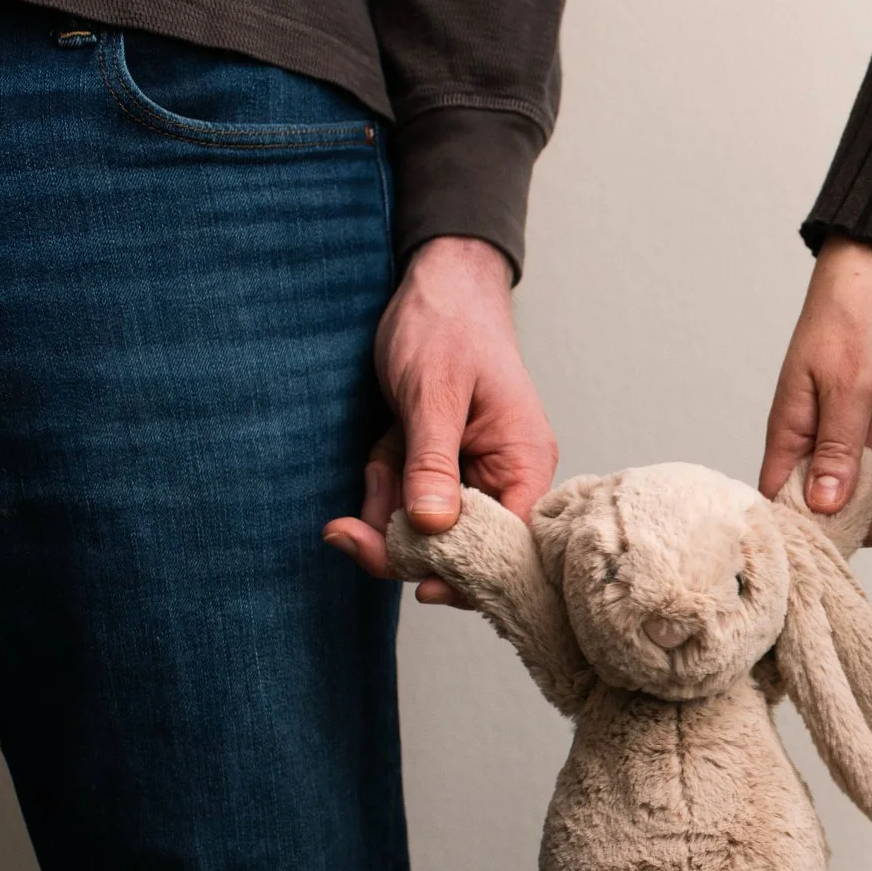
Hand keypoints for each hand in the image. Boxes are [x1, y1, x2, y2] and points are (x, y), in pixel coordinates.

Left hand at [323, 236, 558, 601]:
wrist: (435, 282)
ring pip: (424, 528)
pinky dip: (383, 485)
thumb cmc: (447, 326)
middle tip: (346, 530)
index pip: (509, 546)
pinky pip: (406, 501)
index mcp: (524, 464)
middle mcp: (505, 478)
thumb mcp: (434, 394)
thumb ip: (432, 463)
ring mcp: (471, 475)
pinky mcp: (441, 467)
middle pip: (459, 546)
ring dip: (386, 504)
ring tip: (376, 457)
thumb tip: (431, 528)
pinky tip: (378, 453)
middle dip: (402, 537)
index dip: (467, 574)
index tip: (418, 588)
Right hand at [760, 234, 871, 544]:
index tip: (853, 529)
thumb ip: (838, 449)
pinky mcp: (870, 427)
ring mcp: (842, 437)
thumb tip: (823, 507)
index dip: (813, 530)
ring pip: (867, 493)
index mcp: (790, 435)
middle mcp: (811, 442)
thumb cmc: (851, 318)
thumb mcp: (848, 386)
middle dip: (871, 516)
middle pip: (831, 510)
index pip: (784, 504)